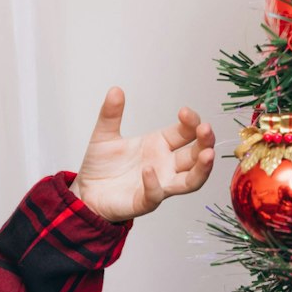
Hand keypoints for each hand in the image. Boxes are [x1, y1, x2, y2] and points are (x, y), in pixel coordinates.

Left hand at [69, 87, 214, 221]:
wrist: (85, 192)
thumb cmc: (101, 166)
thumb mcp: (104, 135)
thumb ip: (110, 114)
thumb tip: (115, 89)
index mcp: (160, 145)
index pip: (186, 132)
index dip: (191, 122)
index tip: (185, 111)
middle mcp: (165, 164)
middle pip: (196, 155)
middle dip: (205, 141)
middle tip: (206, 129)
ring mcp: (159, 184)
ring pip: (191, 180)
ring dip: (202, 168)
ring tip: (207, 154)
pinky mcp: (145, 202)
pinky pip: (156, 195)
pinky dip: (154, 184)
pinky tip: (148, 171)